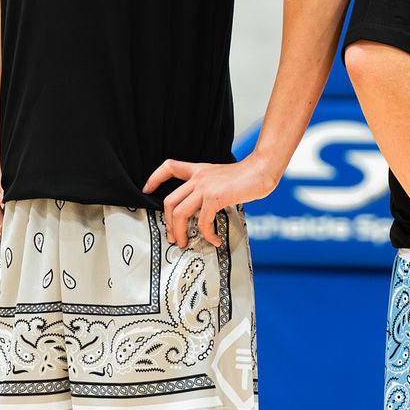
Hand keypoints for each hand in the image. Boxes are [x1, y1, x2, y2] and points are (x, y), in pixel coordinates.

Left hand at [144, 154, 277, 246]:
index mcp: (198, 171)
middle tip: (173, 236)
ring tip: (184, 242)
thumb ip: (210, 188)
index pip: (169, 167)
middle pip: (169, 201)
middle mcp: (198, 178)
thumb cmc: (247, 176)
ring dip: (178, 232)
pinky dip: (206, 234)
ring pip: (178, 213)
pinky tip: (214, 240)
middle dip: (167, 223)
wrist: (261, 170)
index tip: (147, 190)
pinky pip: (202, 221)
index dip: (155, 178)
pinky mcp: (214, 197)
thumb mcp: (222, 177)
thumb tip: (205, 207)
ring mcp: (204, 187)